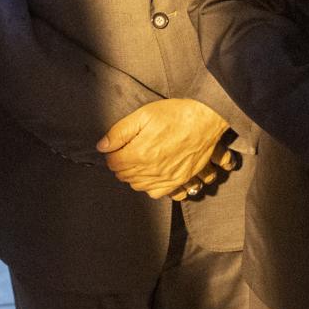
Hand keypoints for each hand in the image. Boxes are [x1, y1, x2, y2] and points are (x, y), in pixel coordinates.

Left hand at [97, 99, 230, 198]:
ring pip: (138, 186)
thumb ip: (119, 132)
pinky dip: (150, 186)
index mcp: (139, 153)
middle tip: (127, 152)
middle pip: (124, 176)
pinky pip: (156, 193)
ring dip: (134, 176)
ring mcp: (166, 178)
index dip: (112, 153)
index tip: (117, 147)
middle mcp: (151, 170)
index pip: (113, 163)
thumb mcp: (143, 115)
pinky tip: (152, 174)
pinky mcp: (179, 181)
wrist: (205, 119)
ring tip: (139, 161)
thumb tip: (102, 146)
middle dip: (121, 164)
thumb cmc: (175, 115)